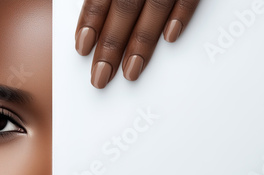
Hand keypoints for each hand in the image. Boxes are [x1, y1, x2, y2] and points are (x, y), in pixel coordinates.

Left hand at [75, 0, 199, 87]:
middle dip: (111, 45)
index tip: (82, 48)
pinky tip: (170, 38)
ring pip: (155, 7)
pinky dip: (181, 15)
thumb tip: (94, 22)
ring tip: (131, 72)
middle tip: (101, 77)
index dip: (90, 21)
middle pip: (124, 8)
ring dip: (141, 42)